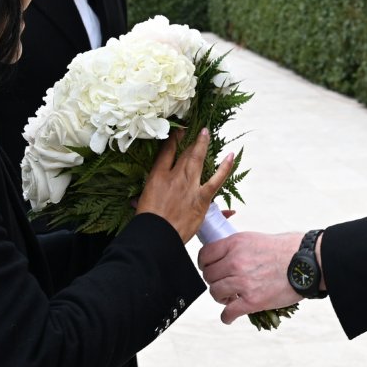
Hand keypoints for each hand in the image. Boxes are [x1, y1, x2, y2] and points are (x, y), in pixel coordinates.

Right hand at [136, 129, 235, 243]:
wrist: (158, 236)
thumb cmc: (148, 223)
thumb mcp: (142, 204)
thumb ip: (142, 198)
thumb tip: (135, 202)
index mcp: (157, 177)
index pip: (166, 152)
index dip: (173, 140)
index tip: (178, 132)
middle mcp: (174, 177)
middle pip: (184, 153)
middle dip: (191, 140)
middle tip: (197, 130)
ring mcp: (189, 186)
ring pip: (198, 159)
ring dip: (203, 144)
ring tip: (207, 133)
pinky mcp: (202, 197)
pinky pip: (216, 179)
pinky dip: (225, 167)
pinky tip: (230, 156)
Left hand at [199, 230, 305, 324]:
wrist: (310, 262)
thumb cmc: (290, 249)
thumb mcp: (258, 238)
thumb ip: (240, 248)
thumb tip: (228, 257)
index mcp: (236, 243)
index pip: (205, 255)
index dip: (204, 264)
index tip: (209, 269)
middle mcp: (236, 261)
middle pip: (209, 276)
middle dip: (214, 281)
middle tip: (224, 284)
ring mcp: (243, 282)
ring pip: (215, 292)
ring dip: (220, 297)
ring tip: (229, 298)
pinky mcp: (253, 301)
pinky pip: (228, 312)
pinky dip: (227, 317)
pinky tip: (229, 317)